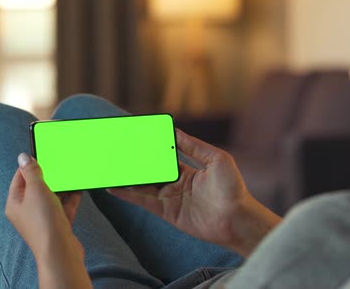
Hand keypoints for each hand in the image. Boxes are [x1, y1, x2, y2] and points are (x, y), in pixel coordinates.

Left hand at [5, 153, 91, 288]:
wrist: (60, 251)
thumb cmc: (44, 222)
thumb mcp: (36, 190)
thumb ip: (31, 172)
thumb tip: (23, 157)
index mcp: (15, 203)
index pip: (19, 178)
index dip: (30, 166)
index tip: (44, 155)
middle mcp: (26, 211)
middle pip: (36, 188)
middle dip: (50, 176)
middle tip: (61, 164)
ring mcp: (42, 219)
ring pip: (52, 197)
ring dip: (62, 187)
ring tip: (72, 175)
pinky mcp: (57, 225)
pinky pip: (64, 207)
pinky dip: (71, 199)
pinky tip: (79, 190)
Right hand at [108, 130, 280, 255]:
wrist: (237, 218)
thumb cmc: (232, 188)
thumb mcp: (216, 159)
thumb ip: (194, 146)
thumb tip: (176, 131)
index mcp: (192, 170)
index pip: (167, 155)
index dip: (154, 146)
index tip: (138, 135)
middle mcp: (180, 184)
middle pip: (153, 170)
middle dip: (137, 161)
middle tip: (119, 149)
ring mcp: (173, 199)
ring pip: (145, 184)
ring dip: (129, 176)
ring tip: (111, 165)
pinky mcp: (168, 213)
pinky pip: (144, 201)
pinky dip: (128, 194)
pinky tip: (114, 187)